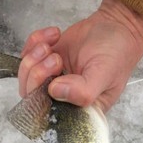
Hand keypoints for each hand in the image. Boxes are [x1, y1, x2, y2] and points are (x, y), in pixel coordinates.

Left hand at [18, 0, 142, 111]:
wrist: (117, 25)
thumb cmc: (116, 54)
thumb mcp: (104, 75)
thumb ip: (83, 90)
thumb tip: (54, 91)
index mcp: (78, 110)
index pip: (47, 116)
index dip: (41, 99)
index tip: (54, 79)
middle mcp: (63, 98)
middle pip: (31, 95)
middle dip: (37, 73)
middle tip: (56, 58)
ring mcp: (53, 77)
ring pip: (25, 75)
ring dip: (34, 56)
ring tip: (52, 44)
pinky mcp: (47, 58)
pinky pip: (27, 53)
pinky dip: (35, 41)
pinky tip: (54, 35)